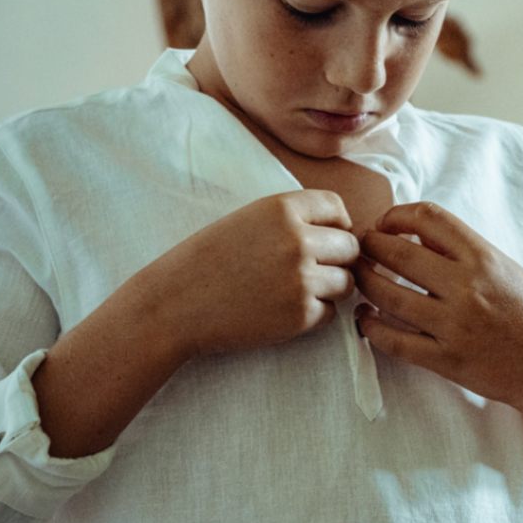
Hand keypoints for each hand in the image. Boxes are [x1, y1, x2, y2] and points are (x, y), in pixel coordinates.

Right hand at [149, 189, 360, 360]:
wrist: (172, 306)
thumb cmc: (206, 261)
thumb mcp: (248, 219)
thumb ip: (292, 218)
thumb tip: (345, 230)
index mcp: (282, 208)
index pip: (337, 208)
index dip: (335, 224)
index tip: (324, 238)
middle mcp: (297, 240)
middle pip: (350, 247)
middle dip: (338, 259)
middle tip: (312, 271)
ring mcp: (301, 279)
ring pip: (347, 282)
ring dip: (331, 289)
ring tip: (296, 291)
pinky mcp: (300, 315)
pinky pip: (331, 313)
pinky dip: (316, 315)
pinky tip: (284, 311)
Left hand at [352, 201, 522, 414]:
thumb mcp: (507, 270)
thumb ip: (465, 253)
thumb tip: (418, 236)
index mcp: (485, 258)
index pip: (429, 218)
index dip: (397, 215)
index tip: (386, 224)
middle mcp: (468, 287)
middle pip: (397, 253)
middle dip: (369, 246)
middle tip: (360, 249)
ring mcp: (454, 325)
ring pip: (387, 296)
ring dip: (364, 283)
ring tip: (358, 279)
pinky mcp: (445, 359)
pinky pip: (394, 341)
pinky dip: (371, 327)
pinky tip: (366, 319)